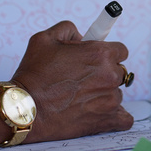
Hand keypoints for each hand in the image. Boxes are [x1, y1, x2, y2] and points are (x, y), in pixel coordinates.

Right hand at [10, 21, 132, 142]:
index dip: (108, 53)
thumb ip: (68, 29)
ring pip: (117, 93)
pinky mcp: (106, 121)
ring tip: (80, 96)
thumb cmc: (34, 74)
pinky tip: (99, 111)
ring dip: (104, 93)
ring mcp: (110, 100)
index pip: (121, 50)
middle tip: (83, 78)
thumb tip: (82, 36)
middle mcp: (109, 76)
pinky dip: (115, 115)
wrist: (26, 107)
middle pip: (119, 71)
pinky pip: (124, 119)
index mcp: (100, 54)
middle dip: (105, 72)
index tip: (96, 58)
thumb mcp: (45, 38)